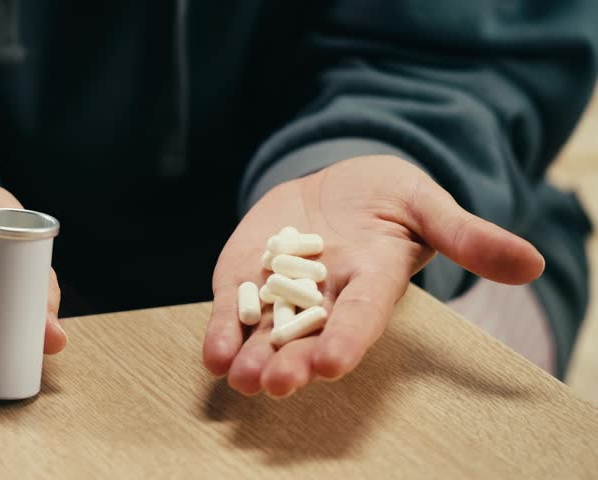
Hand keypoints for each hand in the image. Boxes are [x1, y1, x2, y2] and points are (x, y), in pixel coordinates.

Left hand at [203, 155, 543, 397]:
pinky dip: (221, 331)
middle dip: (292, 361)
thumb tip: (532, 263)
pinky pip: (231, 309)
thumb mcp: (427, 205)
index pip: (361, 315)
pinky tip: (214, 355)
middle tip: (276, 385)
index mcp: (371, 282)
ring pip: (265, 331)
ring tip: (241, 379)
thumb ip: (467, 235)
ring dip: (252, 356)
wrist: (335, 186)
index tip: (330, 364)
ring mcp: (280, 290)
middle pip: (309, 335)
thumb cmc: (389, 197)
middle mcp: (324, 297)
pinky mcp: (245, 278)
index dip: (348, 339)